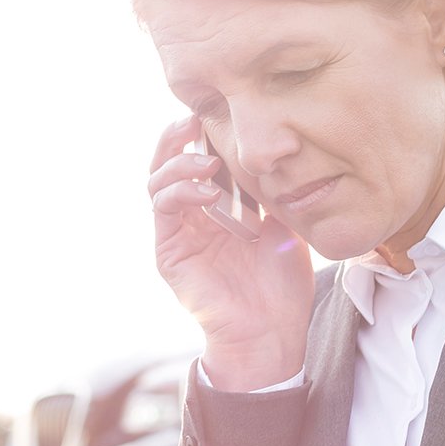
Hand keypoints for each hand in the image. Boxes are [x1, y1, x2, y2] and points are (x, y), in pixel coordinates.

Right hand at [148, 115, 313, 390]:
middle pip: (170, 161)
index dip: (205, 134)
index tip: (221, 113)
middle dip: (177, 136)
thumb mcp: (286, 224)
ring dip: (177, 162)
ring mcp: (178, 232)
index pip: (201, 156)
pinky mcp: (168, 252)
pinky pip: (163, 209)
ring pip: (158, 180)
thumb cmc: (282, 284)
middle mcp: (193, 215)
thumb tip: (281, 152)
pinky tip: (207, 190)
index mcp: (219, 205)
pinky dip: (180, 193)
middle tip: (195, 117)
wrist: (272, 332)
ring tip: (203, 160)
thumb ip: (275, 191)